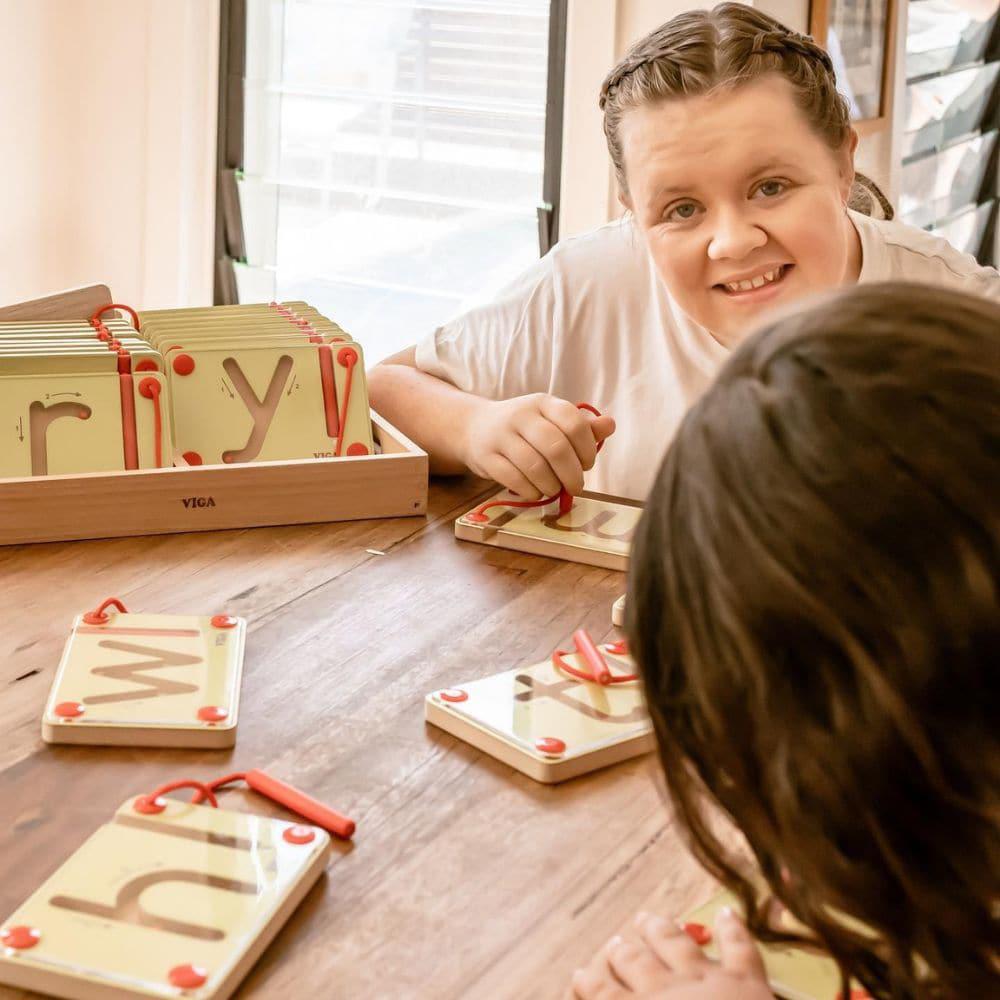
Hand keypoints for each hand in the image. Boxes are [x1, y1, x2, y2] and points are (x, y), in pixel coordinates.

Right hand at [460, 394, 615, 498]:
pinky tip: (535, 491)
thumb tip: (610, 425)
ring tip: (554, 489)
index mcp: (543, 402)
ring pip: (535, 467)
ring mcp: (501, 435)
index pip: (573, 423)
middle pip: (556, 448)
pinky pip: (515, 480)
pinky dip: (531, 491)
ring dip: (551, 486)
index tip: (587, 464)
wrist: (474, 427)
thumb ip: (581, 426)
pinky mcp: (486, 457)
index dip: (587, 448)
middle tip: (576, 487)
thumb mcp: (551, 420)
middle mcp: (521, 415)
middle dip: (572, 474)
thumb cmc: (523, 428)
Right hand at [568, 907, 772, 999]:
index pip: (604, 995)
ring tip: (647, 917)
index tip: (579, 973)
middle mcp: (665, 990)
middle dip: (622, 952)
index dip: (589, 984)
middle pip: (636, 963)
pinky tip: (727, 912)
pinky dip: (732, 928)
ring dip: (659, 929)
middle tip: (614, 942)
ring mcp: (706, 979)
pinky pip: (738, 947)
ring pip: (675, 943)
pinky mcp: (745, 980)